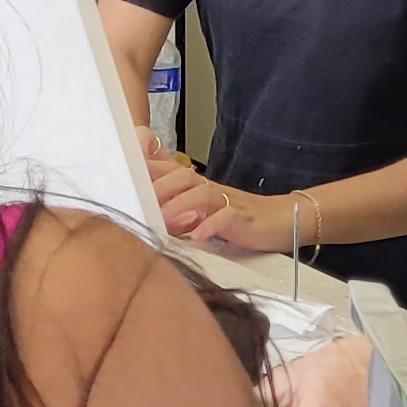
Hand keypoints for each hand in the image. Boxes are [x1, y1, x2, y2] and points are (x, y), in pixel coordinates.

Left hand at [150, 148, 286, 253]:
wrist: (281, 220)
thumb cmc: (239, 217)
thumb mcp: (203, 210)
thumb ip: (178, 205)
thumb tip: (148, 211)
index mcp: (199, 186)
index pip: (170, 171)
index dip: (148, 171)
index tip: (125, 176)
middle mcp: (211, 189)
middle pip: (183, 177)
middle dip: (160, 187)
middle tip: (141, 202)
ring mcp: (228, 202)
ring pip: (202, 194)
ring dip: (181, 205)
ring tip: (164, 219)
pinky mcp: (244, 219)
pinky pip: (226, 218)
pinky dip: (210, 226)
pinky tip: (197, 236)